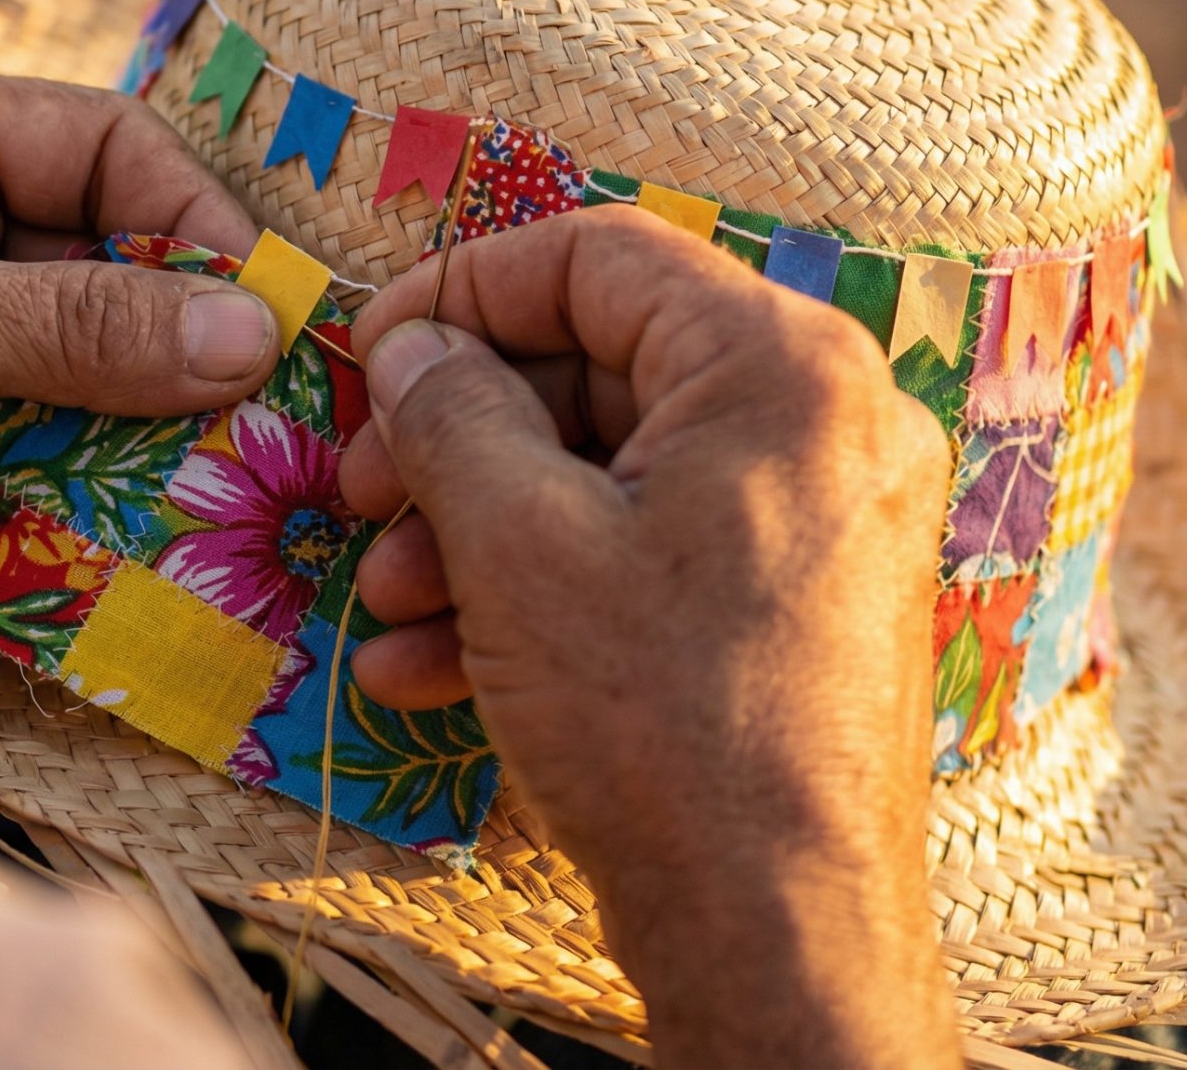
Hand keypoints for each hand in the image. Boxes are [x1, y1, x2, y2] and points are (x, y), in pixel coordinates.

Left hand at [0, 66, 280, 661]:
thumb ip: (73, 322)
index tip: (261, 305)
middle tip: (274, 409)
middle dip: (185, 335)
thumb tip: (246, 332)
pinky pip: (53, 460)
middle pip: (109, 261)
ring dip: (154, 427)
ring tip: (238, 480)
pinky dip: (106, 497)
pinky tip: (165, 535)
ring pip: (93, 372)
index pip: (98, 144)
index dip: (188, 213)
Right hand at [338, 206, 958, 1068]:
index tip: (368, 353)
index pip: (599, 255)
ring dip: (479, 525)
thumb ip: (452, 411)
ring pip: (614, 469)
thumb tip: (413, 346)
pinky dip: (545, 586)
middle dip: (458, 434)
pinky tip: (432, 664)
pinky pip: (654, 548)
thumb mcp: (519, 543)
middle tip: (360, 491)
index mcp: (782, 366)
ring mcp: (821, 516)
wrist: (777, 931)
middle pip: (601, 365)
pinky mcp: (797, 603)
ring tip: (388, 601)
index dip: (461, 291)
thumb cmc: (661, 721)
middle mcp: (826, 420)